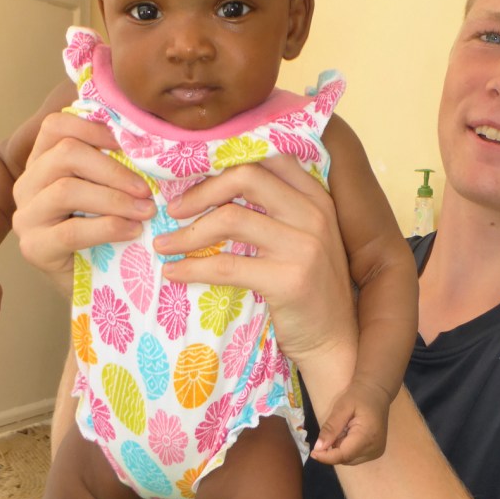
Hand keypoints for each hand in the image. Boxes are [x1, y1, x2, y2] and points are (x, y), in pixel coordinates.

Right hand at [12, 111, 155, 292]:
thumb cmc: (109, 230)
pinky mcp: (34, 247)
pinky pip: (71, 230)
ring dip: (115, 198)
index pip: (56, 126)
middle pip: (66, 154)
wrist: (98, 283)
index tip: (131, 145)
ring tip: (146, 211)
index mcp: (43, 161)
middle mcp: (27, 184)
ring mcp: (26, 216)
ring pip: (67, 190)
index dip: (95, 128)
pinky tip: (133, 231)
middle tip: (146, 189)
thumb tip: (147, 138)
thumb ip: (116, 164)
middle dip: (113, 170)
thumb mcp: (111, 190)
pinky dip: (108, 227)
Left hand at [154, 156, 358, 370]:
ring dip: (187, 233)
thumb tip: (214, 188)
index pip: (269, 157)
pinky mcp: (290, 279)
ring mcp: (305, 246)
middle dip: (201, 190)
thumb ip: (278, 210)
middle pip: (246, 177)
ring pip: (231, 219)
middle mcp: (314, 214)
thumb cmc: (311, 289)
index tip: (195, 178)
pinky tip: (174, 272)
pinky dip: (191, 267)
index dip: (226, 161)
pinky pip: (227, 266)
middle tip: (174, 210)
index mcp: (316, 197)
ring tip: (164, 244)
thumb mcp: (304, 239)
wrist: (334, 341)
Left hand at [311, 379, 390, 465]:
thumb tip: (318, 447)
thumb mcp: (342, 407)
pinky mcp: (376, 451)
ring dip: (340, 449)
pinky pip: (356, 456)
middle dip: (333, 450)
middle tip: (332, 430)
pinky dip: (347, 448)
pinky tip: (348, 434)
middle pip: (346, 459)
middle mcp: (375, 448)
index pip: (344, 455)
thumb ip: (331, 427)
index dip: (326, 457)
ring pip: (350, 459)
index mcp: (367, 436)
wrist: (377, 392)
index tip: (313, 453)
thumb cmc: (359, 396)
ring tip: (343, 429)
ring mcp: (377, 451)